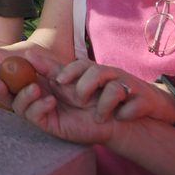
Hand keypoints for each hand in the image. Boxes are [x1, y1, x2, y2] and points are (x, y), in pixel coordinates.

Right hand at [7, 53, 117, 145]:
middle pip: (10, 97)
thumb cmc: (88, 90)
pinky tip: (49, 101)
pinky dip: (38, 108)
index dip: (2, 76)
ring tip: (34, 88)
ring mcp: (41, 113)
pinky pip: (36, 118)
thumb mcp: (65, 74)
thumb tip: (27, 55)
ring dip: (23, 97)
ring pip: (20, 108)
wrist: (107, 108)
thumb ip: (46, 67)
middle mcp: (35, 100)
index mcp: (36, 85)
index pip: (12, 82)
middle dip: (1, 90)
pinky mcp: (49, 126)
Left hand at [46, 60, 174, 123]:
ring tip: (98, 116)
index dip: (70, 71)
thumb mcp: (80, 89)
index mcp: (95, 73)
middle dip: (86, 86)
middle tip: (79, 101)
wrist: (140, 114)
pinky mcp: (144, 100)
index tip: (59, 81)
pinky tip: (121, 117)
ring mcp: (128, 87)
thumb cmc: (104, 101)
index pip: (81, 65)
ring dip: (104, 103)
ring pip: (116, 87)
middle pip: (97, 71)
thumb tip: (30, 56)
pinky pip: (136, 103)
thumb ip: (56, 75)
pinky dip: (128, 112)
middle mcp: (112, 76)